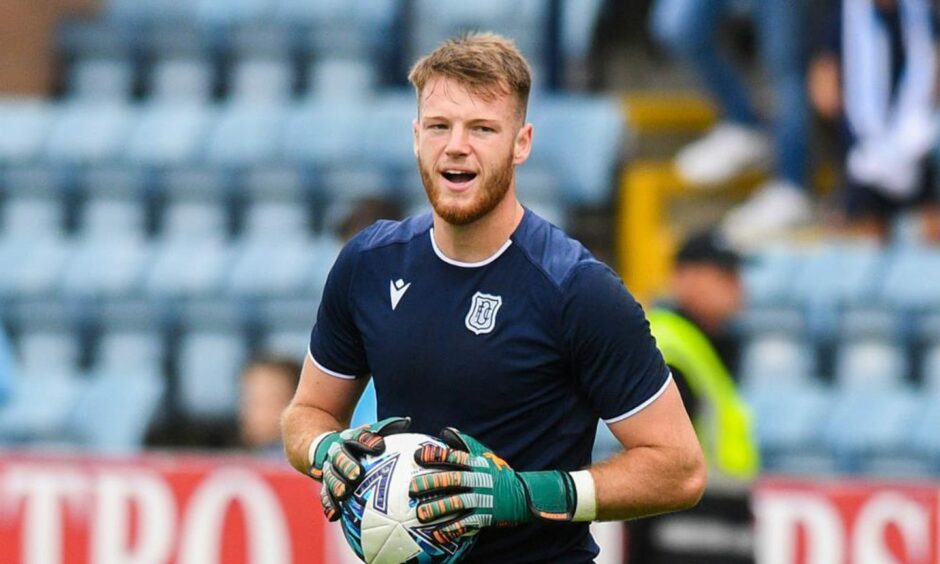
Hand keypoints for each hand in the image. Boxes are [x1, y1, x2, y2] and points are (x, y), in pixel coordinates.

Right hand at [308, 416, 410, 520]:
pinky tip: (335, 515)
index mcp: (349, 439)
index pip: (357, 438)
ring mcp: (330, 470)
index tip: (380, 447)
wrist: (325, 447)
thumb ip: (387, 428)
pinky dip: (329, 505)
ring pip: (331, 477)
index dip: (367, 441)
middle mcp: (337, 453)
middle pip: (340, 458)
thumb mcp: (370, 433)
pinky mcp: (325, 486)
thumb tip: (407, 421)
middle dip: (347, 465)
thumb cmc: (359, 443)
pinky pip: (325, 496)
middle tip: (358, 475)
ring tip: (344, 493)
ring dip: (336, 485)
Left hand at [409, 428, 576, 543]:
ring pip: (456, 502)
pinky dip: (451, 528)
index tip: (417, 456)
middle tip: (412, 487)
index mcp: (476, 464)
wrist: (524, 495)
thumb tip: (446, 431)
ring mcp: (481, 498)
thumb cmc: (498, 474)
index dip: (435, 455)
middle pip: (451, 479)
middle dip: (431, 482)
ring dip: (437, 507)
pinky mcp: (485, 515)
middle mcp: (477, 479)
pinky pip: (465, 523)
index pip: (453, 457)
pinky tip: (437, 533)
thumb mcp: (485, 456)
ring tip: (420, 513)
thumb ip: (465, 444)